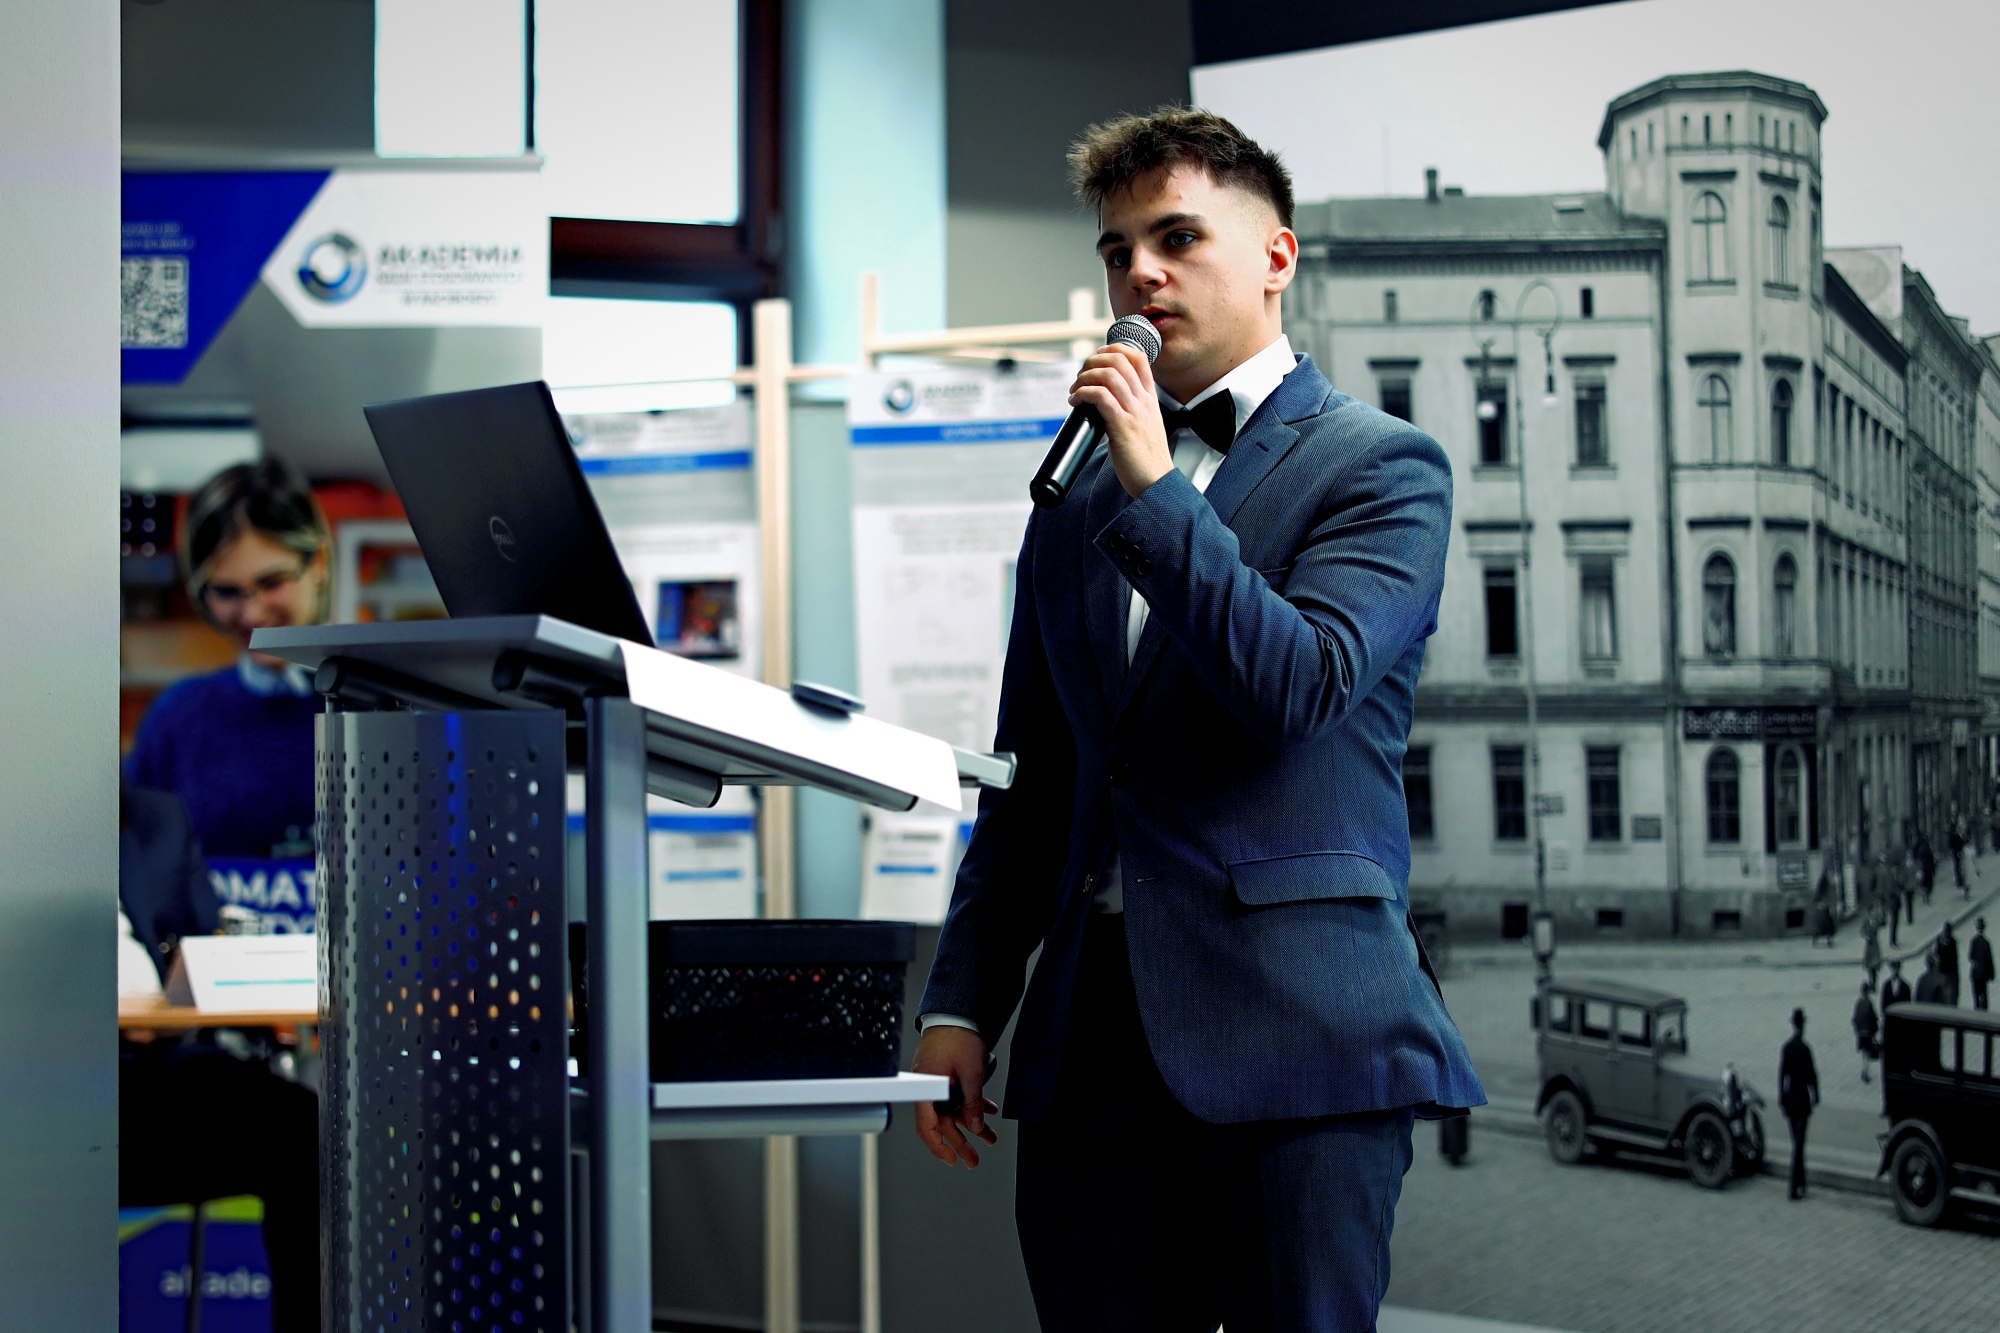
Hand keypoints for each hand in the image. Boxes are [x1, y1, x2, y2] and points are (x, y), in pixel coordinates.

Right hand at [911, 1024, 997, 1167]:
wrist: (958, 1013)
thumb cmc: (958, 1038)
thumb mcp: (971, 1073)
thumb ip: (972, 1102)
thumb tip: (976, 1127)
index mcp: (927, 1089)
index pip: (927, 1126)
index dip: (939, 1146)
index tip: (951, 1159)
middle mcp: (929, 1090)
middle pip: (943, 1123)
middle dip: (960, 1142)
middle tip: (973, 1160)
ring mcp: (937, 1084)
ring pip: (953, 1112)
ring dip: (971, 1125)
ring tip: (989, 1139)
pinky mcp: (946, 1078)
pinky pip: (958, 1098)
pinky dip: (973, 1106)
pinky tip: (989, 1112)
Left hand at [1069, 340, 1173, 497]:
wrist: (1156, 482)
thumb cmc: (1146, 459)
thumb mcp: (1145, 425)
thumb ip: (1132, 410)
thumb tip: (1105, 402)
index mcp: (1150, 398)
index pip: (1138, 358)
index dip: (1115, 349)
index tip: (1097, 358)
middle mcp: (1144, 401)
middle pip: (1120, 360)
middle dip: (1093, 361)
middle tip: (1080, 375)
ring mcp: (1134, 412)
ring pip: (1108, 375)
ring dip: (1084, 377)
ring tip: (1074, 390)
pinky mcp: (1122, 426)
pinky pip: (1100, 397)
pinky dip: (1083, 393)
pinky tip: (1075, 402)